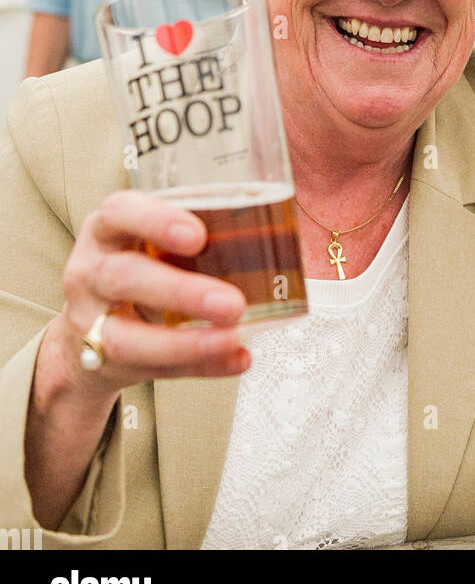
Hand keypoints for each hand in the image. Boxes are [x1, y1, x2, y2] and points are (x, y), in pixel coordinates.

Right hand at [46, 189, 249, 399]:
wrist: (89, 320)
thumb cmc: (139, 261)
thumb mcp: (150, 237)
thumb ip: (195, 235)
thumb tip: (276, 238)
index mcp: (107, 229)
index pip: (118, 213)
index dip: (155, 221)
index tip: (198, 235)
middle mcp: (91, 272)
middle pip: (124, 278)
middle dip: (180, 293)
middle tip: (233, 303)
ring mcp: (91, 321)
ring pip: (127, 339)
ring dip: (187, 343)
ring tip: (233, 338)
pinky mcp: (104, 362)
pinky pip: (152, 370)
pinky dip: (199, 367)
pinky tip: (235, 359)